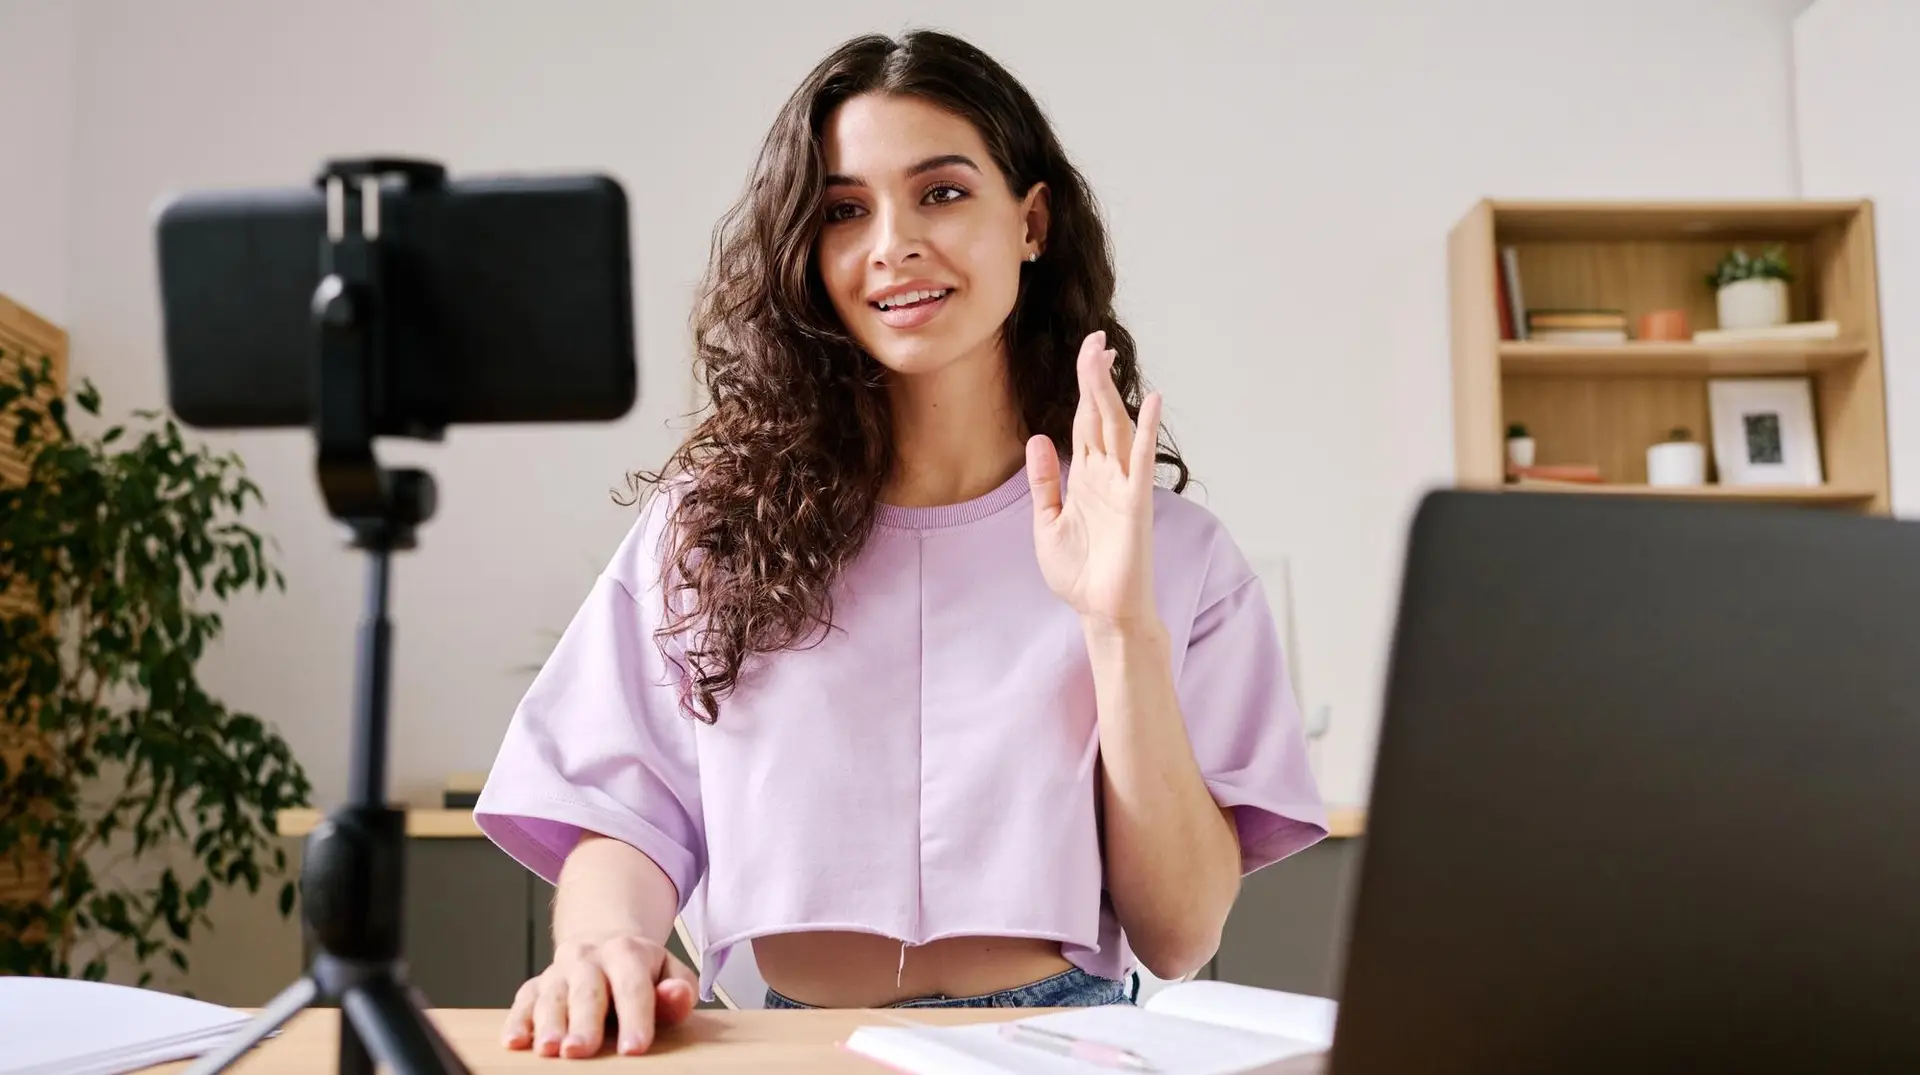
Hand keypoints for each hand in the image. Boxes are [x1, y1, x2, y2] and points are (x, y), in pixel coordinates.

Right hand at [503, 931, 697, 1057]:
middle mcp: (588, 958)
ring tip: (549, 1050)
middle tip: (580, 1050)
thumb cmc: (640, 970)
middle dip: (583, 1022)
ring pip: (551, 996)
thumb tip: (676, 995)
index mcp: (627, 952)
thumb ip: (679, 988)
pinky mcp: (536, 986)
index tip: (634, 1048)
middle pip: (586, 991)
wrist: (603, 942)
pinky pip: (523, 1001)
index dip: (635, 1017)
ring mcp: (559, 972)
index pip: (632, 987)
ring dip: (548, 1024)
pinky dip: (517, 1020)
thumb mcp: (669, 971)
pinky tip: (515, 1041)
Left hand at [1027, 330, 1163, 631]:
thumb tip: (1039, 440)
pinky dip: (1145, 430)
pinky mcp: (1136, 504)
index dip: (1084, 386)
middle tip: (1095, 338)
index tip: (1088, 351)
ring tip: (1105, 356)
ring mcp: (1123, 487)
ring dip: (1111, 392)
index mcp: (1085, 478)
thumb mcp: (1047, 522)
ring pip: (1117, 428)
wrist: (1100, 612)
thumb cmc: (1079, 574)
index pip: (1084, 422)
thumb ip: (1044, 482)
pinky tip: (1150, 400)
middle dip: (1096, 377)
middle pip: (1101, 415)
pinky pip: (1140, 462)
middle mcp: (1107, 476)